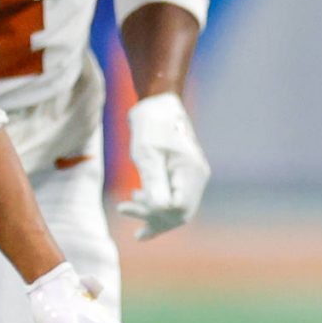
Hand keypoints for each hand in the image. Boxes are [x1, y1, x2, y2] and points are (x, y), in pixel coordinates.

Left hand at [116, 92, 210, 240]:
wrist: (159, 105)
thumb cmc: (151, 126)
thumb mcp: (146, 153)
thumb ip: (154, 182)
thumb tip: (159, 210)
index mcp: (191, 172)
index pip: (179, 208)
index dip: (155, 214)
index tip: (127, 205)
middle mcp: (197, 177)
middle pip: (180, 212)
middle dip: (153, 218)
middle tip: (124, 210)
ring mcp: (194, 176)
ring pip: (178, 207)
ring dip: (153, 212)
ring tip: (126, 209)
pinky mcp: (185, 173)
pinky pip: (176, 196)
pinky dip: (157, 203)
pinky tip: (138, 198)